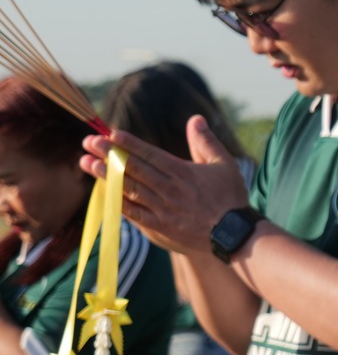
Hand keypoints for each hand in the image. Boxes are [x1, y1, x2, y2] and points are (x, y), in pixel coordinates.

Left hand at [81, 117, 246, 257]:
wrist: (233, 235)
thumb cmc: (230, 197)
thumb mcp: (224, 164)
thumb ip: (206, 142)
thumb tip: (195, 119)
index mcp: (183, 172)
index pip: (150, 154)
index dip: (129, 143)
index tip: (110, 133)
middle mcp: (168, 189)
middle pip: (133, 169)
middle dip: (109, 153)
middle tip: (89, 142)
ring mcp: (161, 209)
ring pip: (128, 189)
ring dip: (106, 175)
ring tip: (87, 163)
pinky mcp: (157, 227)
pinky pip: (132, 213)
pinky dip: (116, 201)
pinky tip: (103, 192)